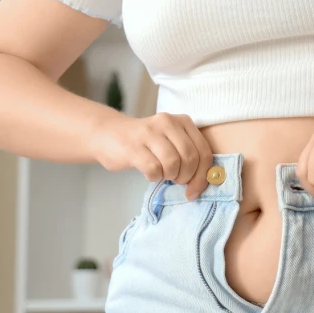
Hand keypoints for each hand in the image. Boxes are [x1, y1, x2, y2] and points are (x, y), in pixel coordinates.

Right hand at [91, 111, 214, 199]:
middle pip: (190, 158)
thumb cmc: (145, 143)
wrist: (109, 134)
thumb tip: (204, 181)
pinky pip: (153, 169)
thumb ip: (188, 154)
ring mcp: (149, 133)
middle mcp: (168, 122)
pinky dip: (154, 177)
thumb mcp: (171, 141)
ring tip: (162, 173)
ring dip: (169, 176)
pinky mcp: (133, 146)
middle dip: (186, 177)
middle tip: (175, 180)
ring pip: (173, 163)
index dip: (203, 176)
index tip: (194, 190)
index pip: (204, 151)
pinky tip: (149, 172)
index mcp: (182, 121)